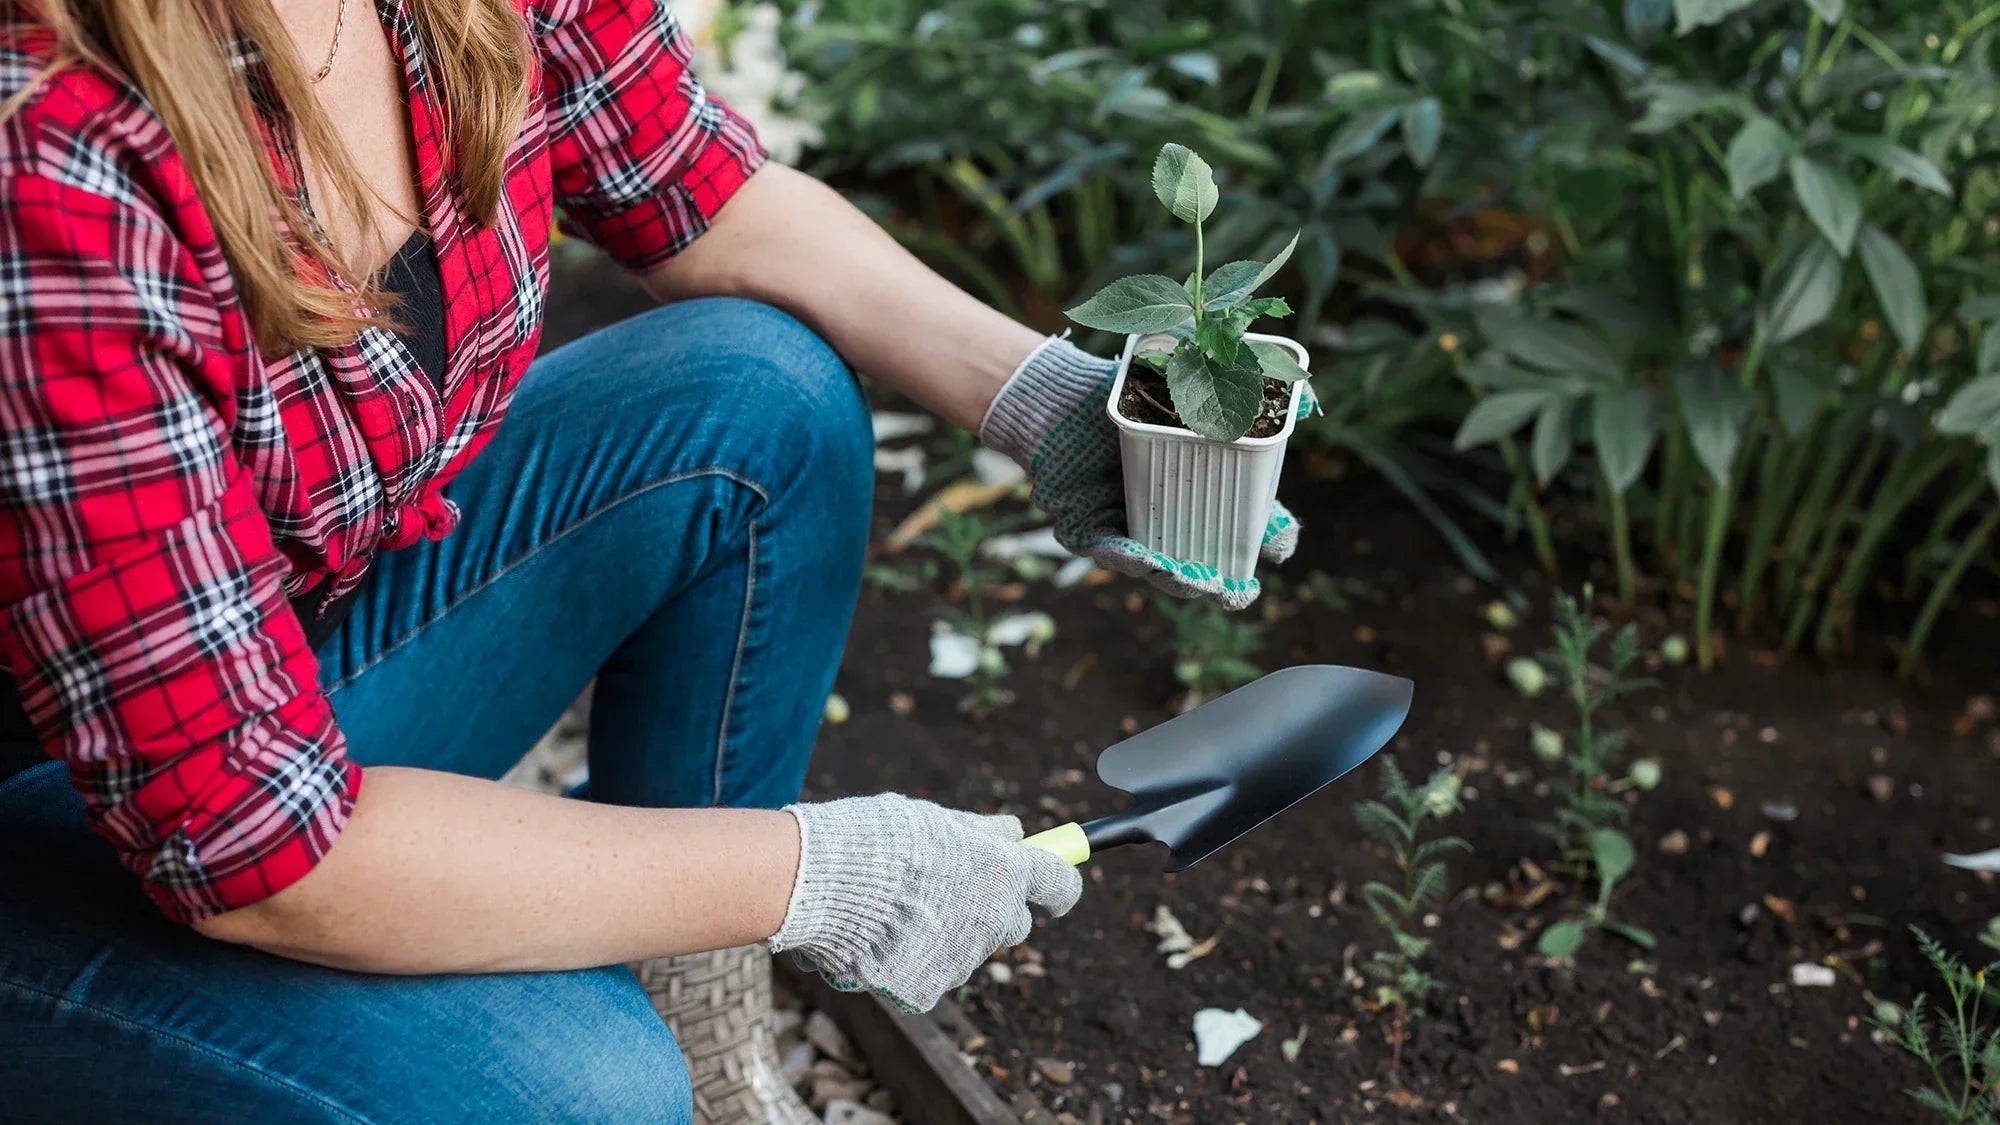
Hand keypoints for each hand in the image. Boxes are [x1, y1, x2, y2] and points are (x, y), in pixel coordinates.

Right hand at [768, 794, 1081, 1012]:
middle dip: (993, 910)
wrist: (817, 882)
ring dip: (947, 934)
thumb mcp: (935, 819)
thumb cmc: (876, 839)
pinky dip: (913, 961)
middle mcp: (993, 919)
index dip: (1058, 887)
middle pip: (1013, 924)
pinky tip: (880, 937)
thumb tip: (1015, 832)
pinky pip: (930, 975)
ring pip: (968, 949)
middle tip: (949, 892)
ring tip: (896, 907)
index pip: (1059, 884)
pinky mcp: (927, 991)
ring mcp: (961, 960)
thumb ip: (981, 831)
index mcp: (1003, 872)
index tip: (1055, 891)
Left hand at [980, 335, 1302, 610]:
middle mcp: (1171, 522)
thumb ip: (1248, 396)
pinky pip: (1108, 552)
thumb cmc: (1132, 398)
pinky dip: (1125, 556)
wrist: (1064, 398)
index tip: (1279, 544)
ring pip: (1158, 570)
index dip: (1270, 540)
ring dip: (1177, 578)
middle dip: (1222, 586)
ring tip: (1191, 578)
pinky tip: (1141, 557)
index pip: (1249, 529)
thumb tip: (1308, 401)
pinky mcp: (1089, 533)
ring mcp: (1131, 533)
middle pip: (1206, 568)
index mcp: (1205, 495)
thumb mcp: (1192, 395)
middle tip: (1234, 590)